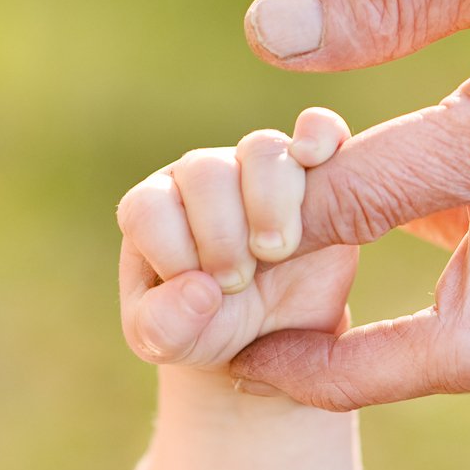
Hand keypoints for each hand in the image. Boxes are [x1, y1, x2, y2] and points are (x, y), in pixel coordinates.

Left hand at [117, 107, 354, 370]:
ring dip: (270, 203)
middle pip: (205, 172)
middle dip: (222, 235)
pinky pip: (320, 128)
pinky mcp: (320, 170)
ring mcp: (263, 168)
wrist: (280, 334)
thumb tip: (200, 289)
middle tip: (238, 281)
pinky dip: (319, 135)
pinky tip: (312, 159)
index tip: (202, 290)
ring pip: (261, 150)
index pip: (149, 206)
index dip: (174, 249)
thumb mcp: (173, 342)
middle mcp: (206, 178)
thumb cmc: (214, 330)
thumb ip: (165, 326)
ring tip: (276, 251)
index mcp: (157, 211)